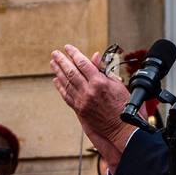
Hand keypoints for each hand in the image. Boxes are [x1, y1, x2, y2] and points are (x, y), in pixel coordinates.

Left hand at [51, 44, 135, 168]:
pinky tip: (56, 80)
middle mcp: (89, 91)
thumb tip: (94, 57)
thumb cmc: (122, 104)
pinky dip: (60, 87)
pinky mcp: (79, 110)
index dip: (74, 53)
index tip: (68, 47)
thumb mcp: (117, 83)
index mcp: (99, 82)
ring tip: (53, 63)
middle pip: (71, 72)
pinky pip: (66, 96)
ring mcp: (82, 101)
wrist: (121, 127)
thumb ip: (103, 69)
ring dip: (58, 72)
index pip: (83, 63)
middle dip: (61, 61)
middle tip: (55, 53)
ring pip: (66, 83)